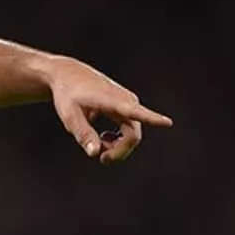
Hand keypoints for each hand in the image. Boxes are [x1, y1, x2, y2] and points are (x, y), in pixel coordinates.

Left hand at [43, 56, 172, 164]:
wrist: (68, 75)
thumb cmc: (67, 94)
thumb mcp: (69, 115)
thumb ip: (83, 134)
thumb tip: (94, 153)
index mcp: (111, 100)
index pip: (133, 111)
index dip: (151, 118)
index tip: (167, 122)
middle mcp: (125, 100)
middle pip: (132, 135)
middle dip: (120, 151)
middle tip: (102, 159)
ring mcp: (128, 103)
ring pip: (132, 135)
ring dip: (118, 146)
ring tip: (99, 146)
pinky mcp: (127, 107)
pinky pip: (130, 130)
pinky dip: (118, 139)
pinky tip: (105, 138)